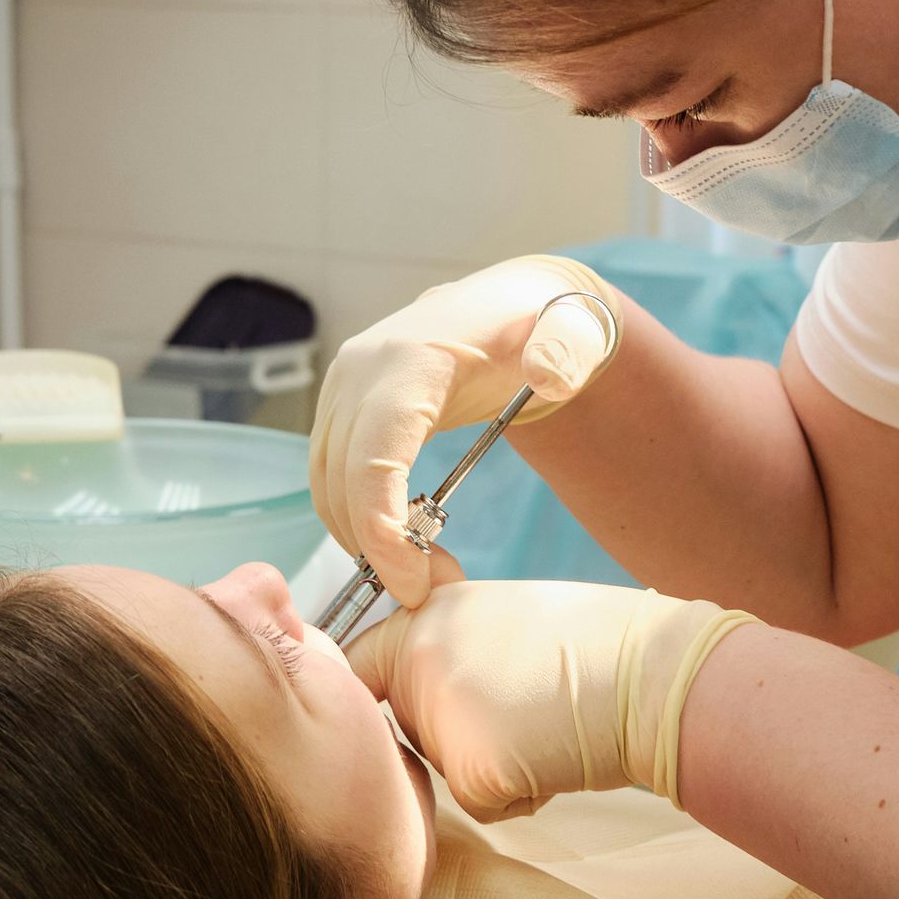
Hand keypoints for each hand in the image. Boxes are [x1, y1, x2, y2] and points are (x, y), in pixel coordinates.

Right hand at [308, 258, 618, 607]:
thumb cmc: (540, 326)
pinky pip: (333, 475)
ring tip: (420, 574)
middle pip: (339, 481)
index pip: (371, 459)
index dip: (380, 531)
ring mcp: (343, 388)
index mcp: (409, 361)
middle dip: (372, 549)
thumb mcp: (571, 334)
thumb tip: (551, 375)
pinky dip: (358, 517)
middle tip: (425, 593)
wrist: (510, 306)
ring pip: (326, 484)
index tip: (412, 586)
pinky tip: (404, 544)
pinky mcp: (341, 407)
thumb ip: (569, 351)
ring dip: (361, 538)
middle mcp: (360, 371)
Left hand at [347, 579, 753, 819]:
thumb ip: (454, 639)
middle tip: (526, 704)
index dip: (375, 695)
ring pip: (448, 769)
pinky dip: (521, 796)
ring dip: (493, 764)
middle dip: (456, 736)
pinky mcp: (470, 770)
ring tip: (548, 722)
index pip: (358, 665)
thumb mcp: (507, 614)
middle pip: (410, 728)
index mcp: (428, 614)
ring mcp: (439, 714)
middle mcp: (420, 657)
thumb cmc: (600, 646)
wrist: (656, 676)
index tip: (403, 707)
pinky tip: (558, 756)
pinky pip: (482, 805)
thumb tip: (414, 671)